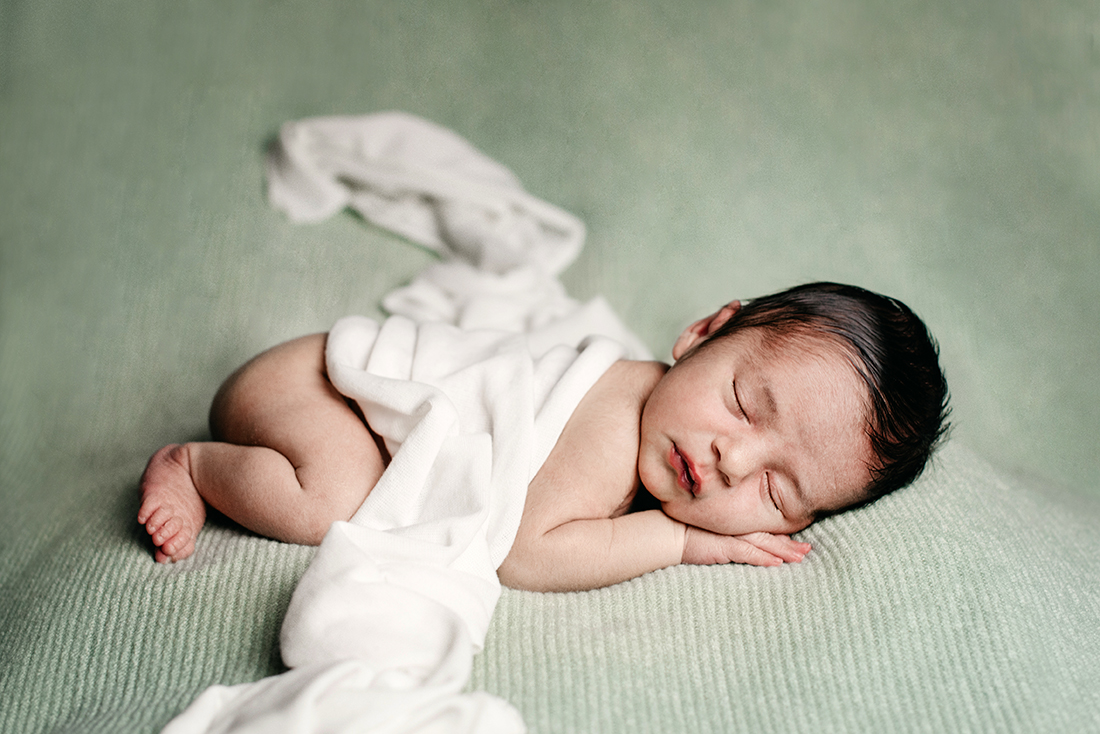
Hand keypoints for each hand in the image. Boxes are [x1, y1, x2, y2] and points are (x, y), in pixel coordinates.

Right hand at [682, 526, 810, 566]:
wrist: (666, 532)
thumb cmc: (683, 531)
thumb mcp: (707, 532)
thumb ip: (720, 535)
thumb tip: (729, 543)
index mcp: (733, 523)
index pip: (761, 529)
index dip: (779, 535)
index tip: (795, 540)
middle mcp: (736, 526)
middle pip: (769, 535)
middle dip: (790, 543)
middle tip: (808, 549)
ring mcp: (731, 535)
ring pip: (765, 543)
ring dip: (784, 550)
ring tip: (801, 557)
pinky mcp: (725, 546)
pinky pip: (749, 553)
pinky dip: (764, 558)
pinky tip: (777, 564)